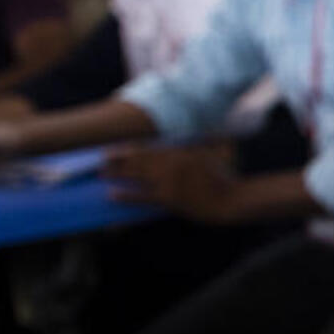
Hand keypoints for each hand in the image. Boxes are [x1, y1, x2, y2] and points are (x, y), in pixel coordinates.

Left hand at [104, 142, 239, 223]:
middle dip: (120, 159)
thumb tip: (193, 134)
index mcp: (182, 151)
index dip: (132, 148)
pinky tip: (112, 194)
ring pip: (138, 174)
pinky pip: (143, 196)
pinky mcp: (169, 198)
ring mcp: (170, 181)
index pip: (151, 148)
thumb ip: (201, 141)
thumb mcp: (215, 152)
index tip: (117, 148)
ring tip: (101, 173)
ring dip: (119, 173)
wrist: (231, 199)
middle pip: (140, 159)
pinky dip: (126, 195)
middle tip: (103, 159)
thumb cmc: (225, 176)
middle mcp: (173, 163)